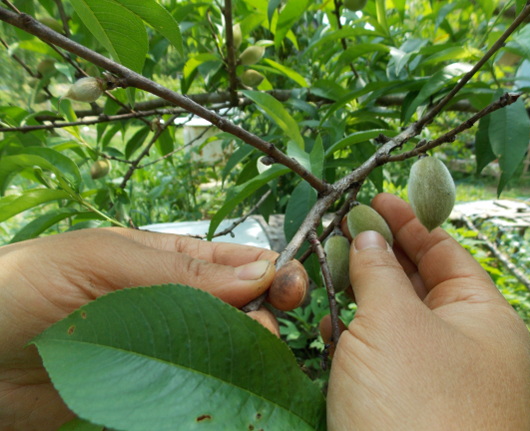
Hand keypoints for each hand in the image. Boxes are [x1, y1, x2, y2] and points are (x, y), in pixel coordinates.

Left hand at [0, 227, 306, 430]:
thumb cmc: (25, 287)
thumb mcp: (102, 260)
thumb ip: (181, 269)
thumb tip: (262, 270)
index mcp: (170, 264)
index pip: (239, 264)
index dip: (272, 272)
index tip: (291, 289)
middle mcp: (177, 308)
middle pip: (244, 312)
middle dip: (263, 319)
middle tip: (259, 333)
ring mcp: (168, 353)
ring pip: (227, 356)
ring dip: (246, 360)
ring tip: (244, 367)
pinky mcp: (152, 397)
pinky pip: (198, 395)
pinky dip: (219, 397)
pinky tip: (231, 398)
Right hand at [326, 193, 529, 429]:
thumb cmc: (417, 406)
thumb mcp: (393, 322)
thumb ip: (377, 272)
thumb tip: (366, 237)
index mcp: (482, 317)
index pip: (445, 250)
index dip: (408, 220)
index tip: (373, 199)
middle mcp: (465, 345)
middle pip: (420, 281)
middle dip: (380, 254)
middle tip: (341, 230)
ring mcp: (435, 378)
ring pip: (395, 319)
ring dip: (362, 294)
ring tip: (328, 269)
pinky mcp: (404, 405)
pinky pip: (381, 356)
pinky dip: (356, 335)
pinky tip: (330, 325)